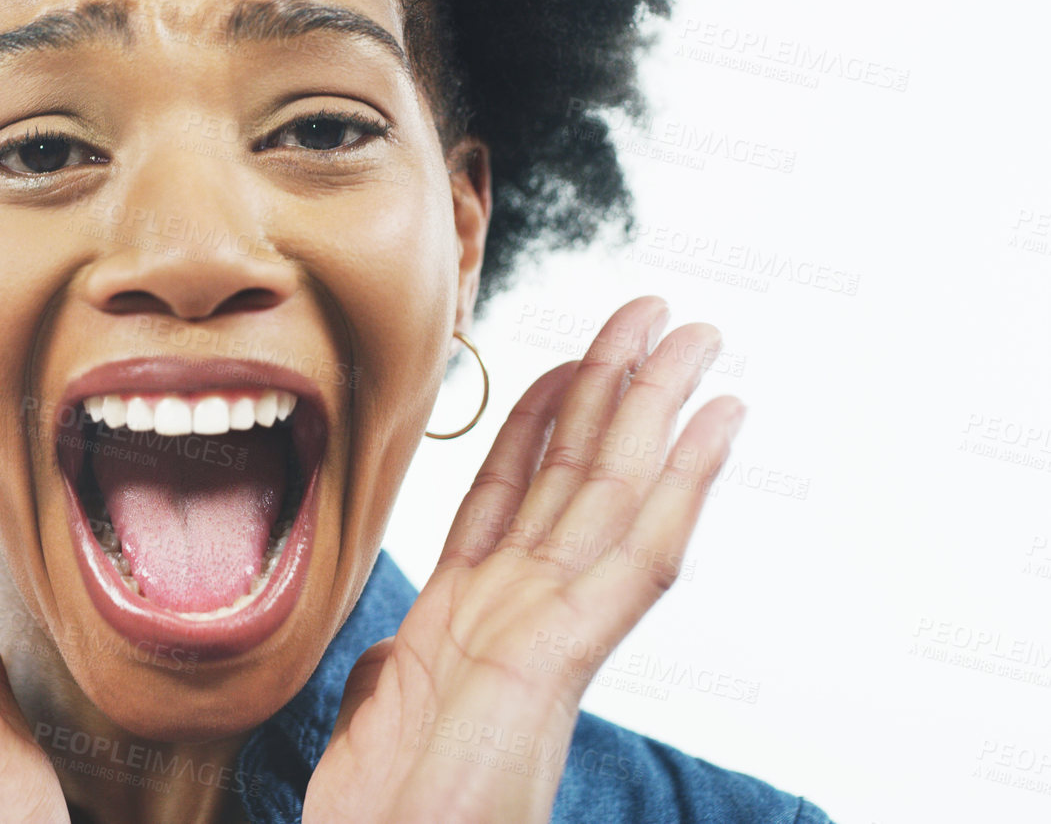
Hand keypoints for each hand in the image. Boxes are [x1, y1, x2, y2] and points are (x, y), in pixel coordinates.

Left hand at [302, 296, 741, 823]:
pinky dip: (683, 486)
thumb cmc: (386, 816)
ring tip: (697, 340)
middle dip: (618, 388)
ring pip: (617, 493)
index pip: (514, 491)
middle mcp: (517, 609)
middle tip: (659, 316)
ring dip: (660, 409)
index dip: (542, 418)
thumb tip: (388, 650)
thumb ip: (392, 668)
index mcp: (468, 615)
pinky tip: (715, 426)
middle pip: (578, 474)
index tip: (568, 359)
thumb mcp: (375, 717)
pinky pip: (636, 556)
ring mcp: (547, 628)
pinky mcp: (562, 656)